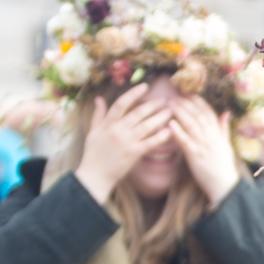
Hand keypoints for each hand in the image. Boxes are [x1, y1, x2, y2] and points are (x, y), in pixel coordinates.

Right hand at [74, 85, 173, 204]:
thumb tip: (99, 99)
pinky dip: (160, 136)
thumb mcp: (92, 132)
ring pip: (146, 126)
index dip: (133, 94)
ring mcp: (126, 142)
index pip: (121, 104)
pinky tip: (169, 131)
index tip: (145, 86)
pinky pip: (150, 143)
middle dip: (152, 105)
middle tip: (165, 99)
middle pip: (137, 113)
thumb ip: (98, 115)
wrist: (95, 176)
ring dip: (159, 118)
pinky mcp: (134, 153)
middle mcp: (117, 130)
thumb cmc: (93, 154)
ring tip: (170, 112)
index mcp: (107, 124)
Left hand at [169, 95, 238, 205]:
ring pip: (192, 125)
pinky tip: (170, 123)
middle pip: (198, 116)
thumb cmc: (223, 166)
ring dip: (181, 113)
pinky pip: (185, 141)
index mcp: (218, 134)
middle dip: (187, 104)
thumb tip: (226, 113)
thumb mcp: (226, 144)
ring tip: (170, 104)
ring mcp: (203, 146)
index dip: (199, 102)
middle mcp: (211, 137)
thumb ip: (224, 128)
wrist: (224, 184)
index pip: (209, 113)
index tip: (189, 94)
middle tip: (175, 96)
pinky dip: (178, 131)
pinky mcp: (195, 156)